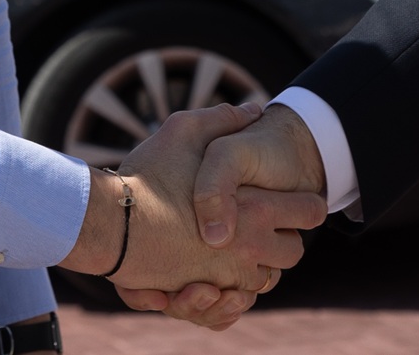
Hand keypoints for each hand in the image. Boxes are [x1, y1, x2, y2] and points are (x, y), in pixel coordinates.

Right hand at [58, 103, 322, 328]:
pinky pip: (233, 307)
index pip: (310, 211)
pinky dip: (229, 295)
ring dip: (256, 267)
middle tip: (266, 224)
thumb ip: (222, 119)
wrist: (108, 225)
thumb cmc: (145, 177)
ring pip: (263, 281)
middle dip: (285, 239)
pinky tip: (216, 275)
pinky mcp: (202, 298)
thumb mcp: (183, 130)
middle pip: (294, 251)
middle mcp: (249, 249)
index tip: (300, 201)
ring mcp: (227, 279)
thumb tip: (252, 110)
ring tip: (237, 248)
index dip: (308, 204)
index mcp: (256, 208)